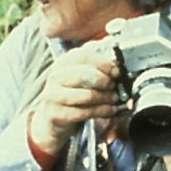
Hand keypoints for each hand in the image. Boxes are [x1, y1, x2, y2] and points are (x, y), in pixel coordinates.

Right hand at [29, 40, 121, 154]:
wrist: (53, 115)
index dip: (104, 63)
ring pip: (87, 96)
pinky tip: (108, 110)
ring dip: (105, 98)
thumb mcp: (82, 76)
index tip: (116, 71)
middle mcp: (56, 77)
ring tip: (113, 99)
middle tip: (114, 86)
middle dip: (105, 82)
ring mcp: (53, 96)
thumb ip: (97, 67)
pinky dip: (101, 111)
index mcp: (63, 62)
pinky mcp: (56, 114)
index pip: (84, 56)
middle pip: (86, 76)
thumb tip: (116, 65)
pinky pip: (84, 112)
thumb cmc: (72, 93)